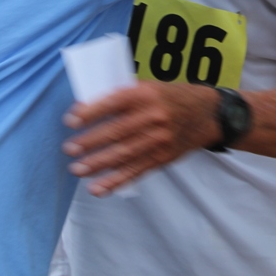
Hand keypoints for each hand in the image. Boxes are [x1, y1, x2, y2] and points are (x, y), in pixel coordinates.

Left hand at [62, 80, 220, 195]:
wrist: (207, 114)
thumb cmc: (170, 97)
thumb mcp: (148, 87)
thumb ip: (121, 97)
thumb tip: (85, 109)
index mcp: (146, 94)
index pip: (114, 103)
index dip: (91, 112)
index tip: (70, 121)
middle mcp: (153, 117)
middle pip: (117, 132)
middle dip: (90, 142)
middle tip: (69, 149)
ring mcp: (159, 139)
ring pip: (124, 154)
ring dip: (98, 164)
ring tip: (77, 169)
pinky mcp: (163, 158)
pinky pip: (136, 171)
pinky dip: (116, 182)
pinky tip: (98, 188)